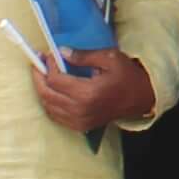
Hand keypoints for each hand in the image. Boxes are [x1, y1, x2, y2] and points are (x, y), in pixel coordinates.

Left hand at [29, 45, 156, 139]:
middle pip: (46, 94)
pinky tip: (52, 92)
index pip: (55, 80)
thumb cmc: (127, 76)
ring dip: (42, 90)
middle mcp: (80, 110)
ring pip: (48, 106)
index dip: (49, 65)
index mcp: (87, 93)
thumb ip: (83, 55)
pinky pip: (55, 116)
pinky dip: (49, 103)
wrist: (141, 98)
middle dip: (38, 77)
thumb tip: (61, 52)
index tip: (49, 55)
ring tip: (43, 76)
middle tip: (38, 64)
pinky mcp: (80, 126)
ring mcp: (79, 121)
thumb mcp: (109, 58)